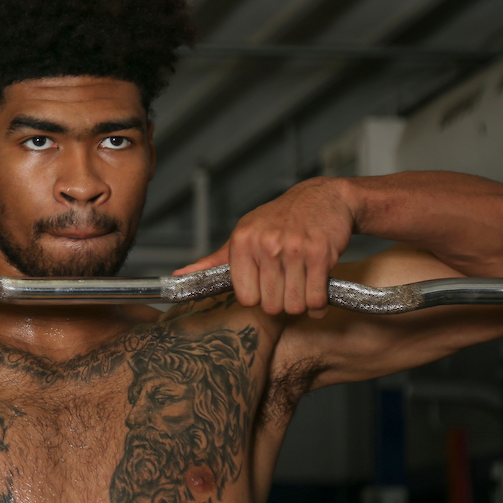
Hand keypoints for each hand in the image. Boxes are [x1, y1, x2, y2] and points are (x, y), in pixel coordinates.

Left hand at [174, 178, 354, 317]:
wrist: (322, 197)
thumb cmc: (279, 218)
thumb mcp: (244, 232)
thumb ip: (215, 260)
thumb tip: (180, 275)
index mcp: (242, 242)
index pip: (246, 297)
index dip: (259, 297)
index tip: (265, 286)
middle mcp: (265, 245)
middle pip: (271, 305)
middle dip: (282, 302)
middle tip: (288, 286)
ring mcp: (294, 249)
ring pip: (295, 304)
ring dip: (302, 303)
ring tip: (303, 285)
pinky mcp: (320, 254)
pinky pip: (317, 298)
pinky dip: (319, 303)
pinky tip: (318, 288)